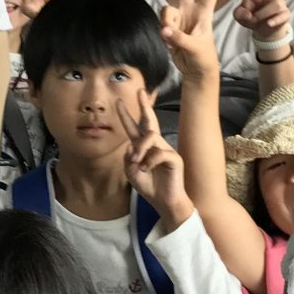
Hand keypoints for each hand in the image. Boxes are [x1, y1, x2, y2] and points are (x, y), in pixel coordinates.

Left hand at [119, 97, 188, 226]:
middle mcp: (155, 145)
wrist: (163, 202)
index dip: (126, 115)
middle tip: (140, 91)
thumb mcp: (131, 172)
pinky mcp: (174, 157)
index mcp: (143, 148)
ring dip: (140, 149)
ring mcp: (166, 149)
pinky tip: (146, 170)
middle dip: (144, 105)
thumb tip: (131, 145)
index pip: (134, 127)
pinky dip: (149, 161)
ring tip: (136, 163)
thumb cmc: (149, 187)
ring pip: (151, 137)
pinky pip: (159, 152)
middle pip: (149, 121)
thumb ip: (128, 158)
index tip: (119, 101)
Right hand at [159, 0, 228, 80]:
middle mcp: (190, 11)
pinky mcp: (170, 27)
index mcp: (204, 13)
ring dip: (167, 21)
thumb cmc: (203, 56)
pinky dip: (164, 33)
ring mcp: (179, 19)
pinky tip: (169, 41)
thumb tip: (164, 29)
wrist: (195, 70)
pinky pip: (161, 23)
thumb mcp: (195, 47)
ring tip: (172, 36)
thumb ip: (179, 37)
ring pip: (166, 10)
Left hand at [233, 0, 293, 39]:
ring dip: (261, 16)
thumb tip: (250, 13)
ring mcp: (279, 2)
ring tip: (258, 21)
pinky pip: (278, 16)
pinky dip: (270, 22)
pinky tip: (268, 24)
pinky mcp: (285, 12)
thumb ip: (240, 13)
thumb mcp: (239, 16)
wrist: (264, 32)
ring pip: (272, 6)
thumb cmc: (251, 18)